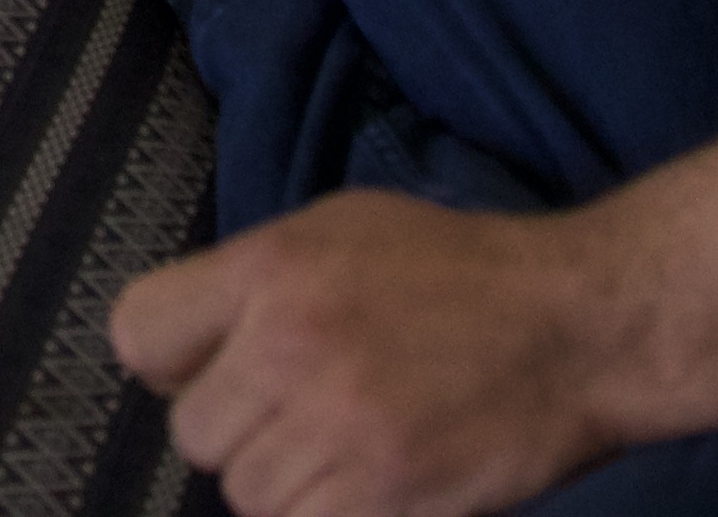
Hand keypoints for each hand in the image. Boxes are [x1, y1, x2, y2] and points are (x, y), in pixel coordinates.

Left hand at [115, 185, 636, 516]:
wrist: (578, 326)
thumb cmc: (462, 273)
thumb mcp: (343, 230)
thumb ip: (255, 283)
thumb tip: (188, 350)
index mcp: (269, 269)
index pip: (139, 334)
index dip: (175, 363)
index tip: (217, 370)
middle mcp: (288, 346)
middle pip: (195, 433)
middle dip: (243, 432)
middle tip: (307, 415)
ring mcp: (337, 427)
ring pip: (247, 495)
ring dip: (289, 486)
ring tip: (351, 448)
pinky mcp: (384, 495)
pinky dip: (331, 515)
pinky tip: (374, 484)